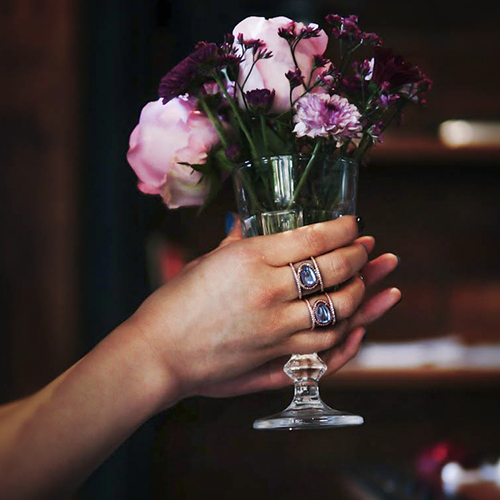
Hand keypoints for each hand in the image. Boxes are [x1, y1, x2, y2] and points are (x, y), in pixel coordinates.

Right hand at [127, 215, 400, 409]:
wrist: (157, 353)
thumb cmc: (174, 304)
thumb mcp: (205, 262)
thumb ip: (235, 241)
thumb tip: (247, 222)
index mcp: (251, 258)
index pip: (316, 237)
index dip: (343, 228)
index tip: (353, 224)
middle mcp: (271, 291)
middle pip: (336, 269)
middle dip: (360, 255)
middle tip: (366, 248)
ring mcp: (277, 329)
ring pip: (340, 310)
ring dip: (362, 294)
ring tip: (368, 281)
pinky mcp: (277, 360)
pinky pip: (327, 351)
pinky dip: (349, 338)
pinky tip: (361, 326)